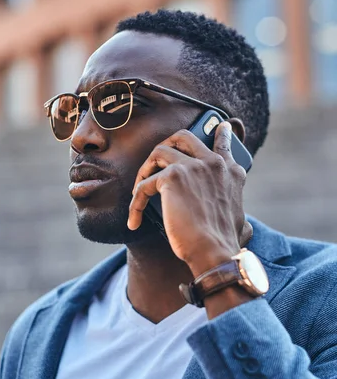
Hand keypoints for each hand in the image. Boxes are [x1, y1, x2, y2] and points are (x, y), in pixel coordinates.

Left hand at [128, 122, 249, 274]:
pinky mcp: (172, 177)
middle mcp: (213, 163)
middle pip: (184, 137)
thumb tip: (245, 229)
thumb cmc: (223, 243)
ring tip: (141, 191)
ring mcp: (193, 166)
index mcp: (231, 172)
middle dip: (166, 146)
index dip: (220, 133)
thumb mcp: (240, 220)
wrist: (214, 252)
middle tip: (155, 164)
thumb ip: (238, 215)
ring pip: (159, 151)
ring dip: (146, 171)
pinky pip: (144, 184)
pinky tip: (134, 220)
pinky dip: (135, 202)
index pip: (225, 143)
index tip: (218, 125)